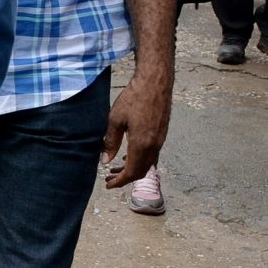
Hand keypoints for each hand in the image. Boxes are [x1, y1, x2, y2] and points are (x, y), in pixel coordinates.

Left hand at [101, 73, 169, 188]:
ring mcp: (160, 140)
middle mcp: (154, 145)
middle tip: (109, 178)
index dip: (120, 181)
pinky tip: (129, 155)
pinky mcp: (162, 133)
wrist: (155, 83)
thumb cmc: (134, 98)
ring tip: (115, 167)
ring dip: (133, 169)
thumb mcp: (115, 120)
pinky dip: (140, 159)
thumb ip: (110, 142)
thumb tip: (105, 161)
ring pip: (147, 163)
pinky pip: (152, 154)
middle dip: (125, 178)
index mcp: (142, 144)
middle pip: (141, 171)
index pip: (132, 172)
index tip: (108, 185)